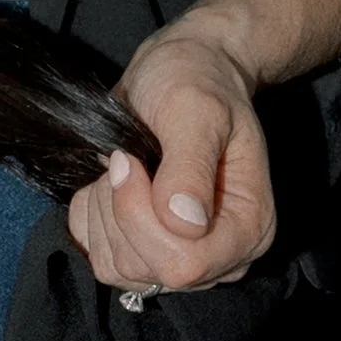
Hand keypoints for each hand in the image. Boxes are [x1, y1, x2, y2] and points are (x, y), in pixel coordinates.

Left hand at [64, 15, 276, 296]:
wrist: (181, 72)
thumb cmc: (196, 84)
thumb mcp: (196, 110)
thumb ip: (191, 165)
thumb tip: (185, 222)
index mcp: (249, 228)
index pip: (186, 262)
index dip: (141, 217)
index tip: (129, 159)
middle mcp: (220, 256)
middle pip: (148, 269)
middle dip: (119, 210)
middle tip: (125, 157)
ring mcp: (182, 258)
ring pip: (119, 268)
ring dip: (103, 212)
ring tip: (122, 166)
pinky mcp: (145, 254)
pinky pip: (101, 259)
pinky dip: (90, 219)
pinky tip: (107, 185)